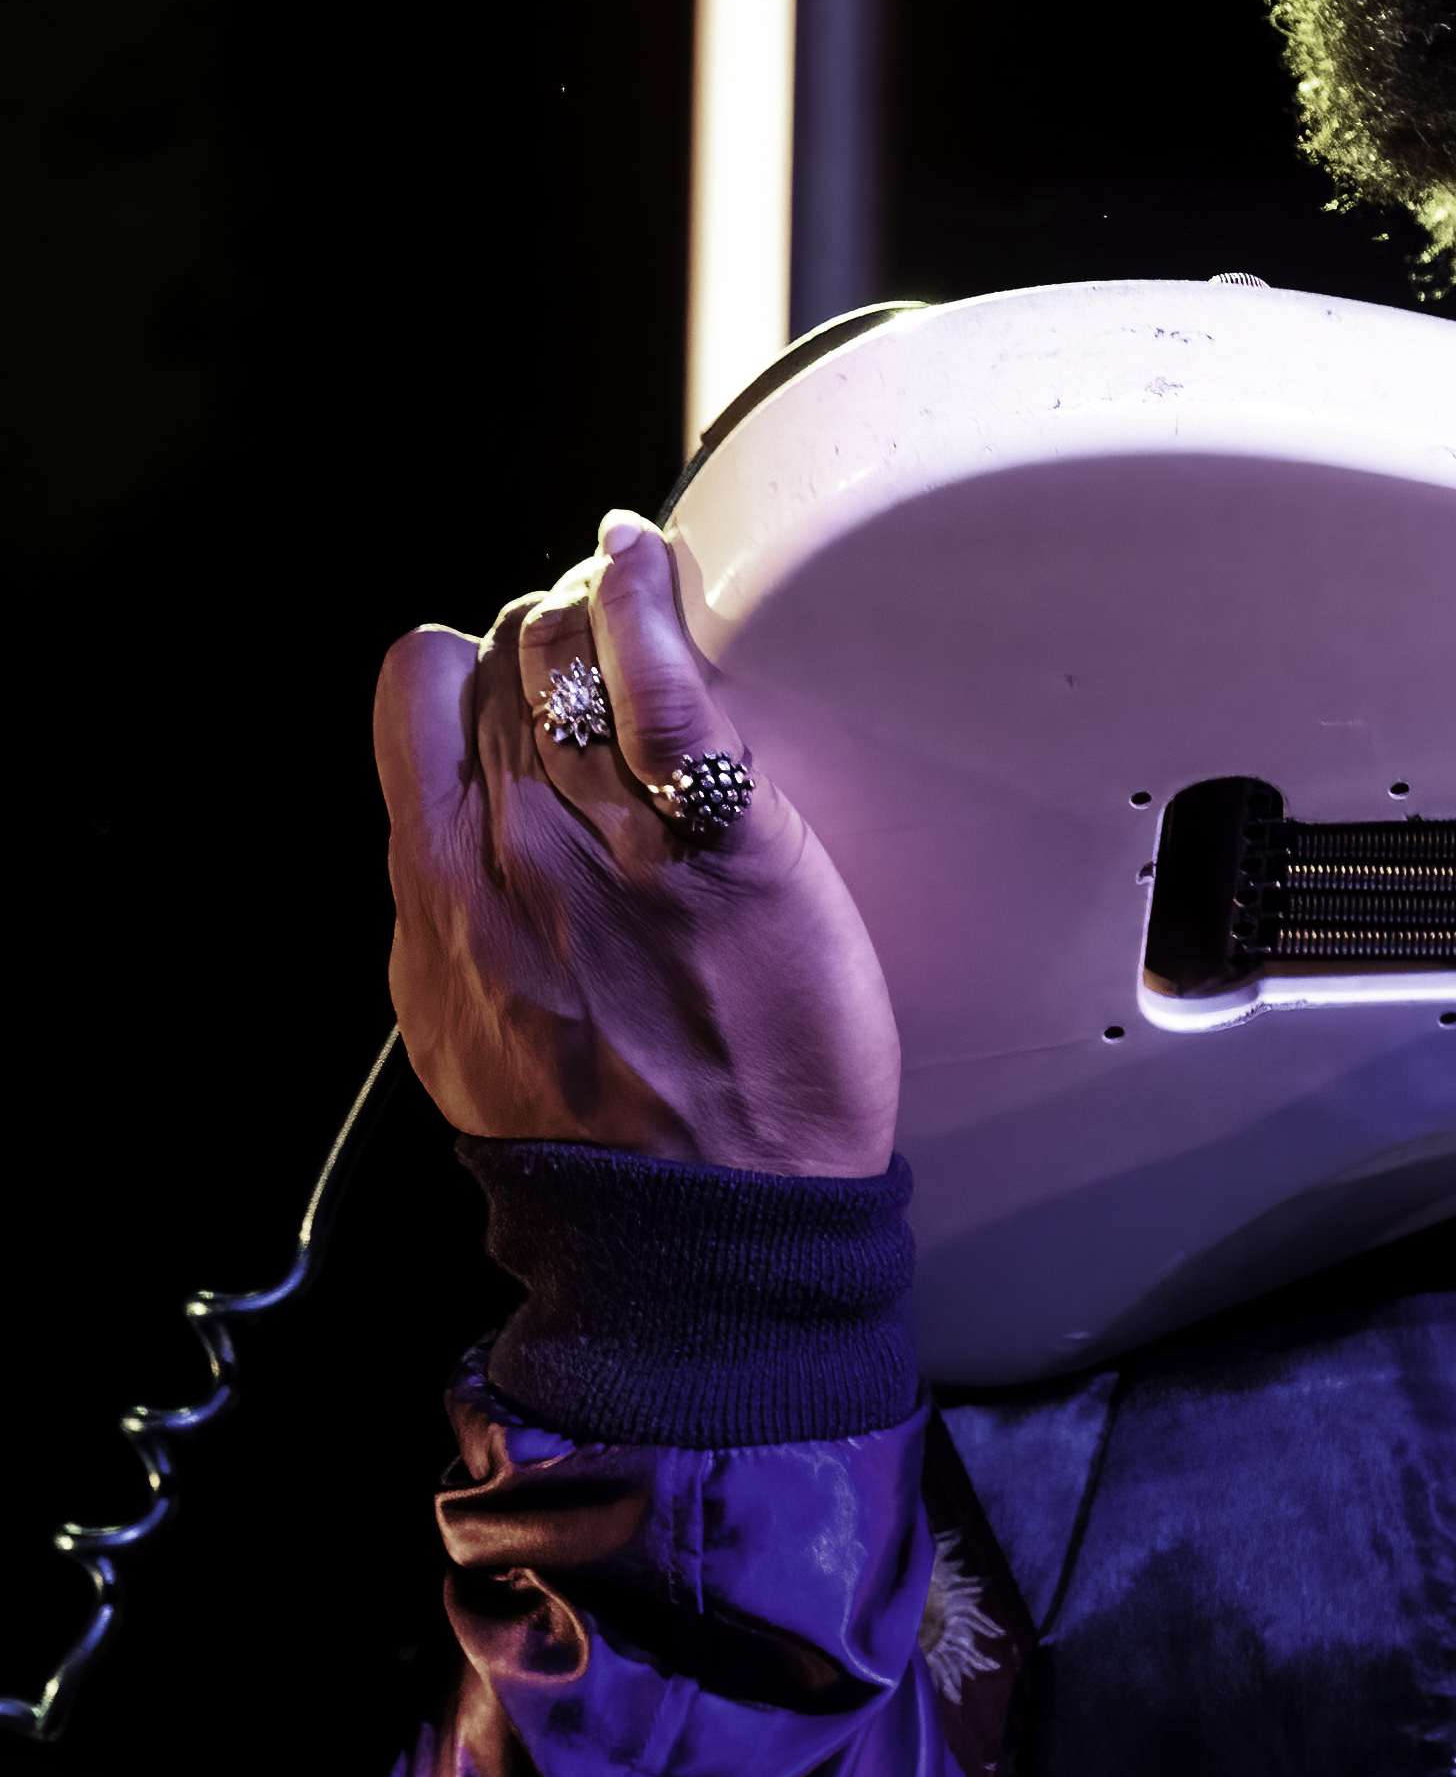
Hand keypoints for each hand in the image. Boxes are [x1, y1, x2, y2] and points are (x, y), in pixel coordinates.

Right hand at [375, 513, 900, 1179]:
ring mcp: (609, 845)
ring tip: (633, 610)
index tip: (512, 669)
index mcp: (435, 895)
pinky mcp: (722, 844)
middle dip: (543, 634)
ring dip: (597, 616)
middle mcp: (506, 854)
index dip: (464, 665)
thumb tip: (446, 848)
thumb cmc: (609, 1137)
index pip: (412, 707)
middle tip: (598, 642)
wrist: (709, 1214)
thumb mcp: (466, 1024)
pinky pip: (663, 690)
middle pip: (499, 669)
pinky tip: (641, 562)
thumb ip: (452, 920)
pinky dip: (643, 605)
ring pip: (573, 662)